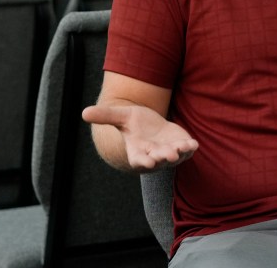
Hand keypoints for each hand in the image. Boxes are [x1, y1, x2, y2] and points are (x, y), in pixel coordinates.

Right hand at [82, 103, 198, 171]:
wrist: (152, 125)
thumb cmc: (134, 123)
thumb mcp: (121, 116)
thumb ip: (105, 116)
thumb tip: (83, 112)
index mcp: (137, 151)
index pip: (139, 160)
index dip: (143, 162)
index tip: (148, 162)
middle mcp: (154, 155)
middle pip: (159, 159)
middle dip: (164, 157)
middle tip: (169, 155)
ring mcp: (169, 152)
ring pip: (175, 156)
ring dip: (179, 153)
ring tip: (183, 147)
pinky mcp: (181, 147)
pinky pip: (187, 150)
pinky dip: (190, 148)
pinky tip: (193, 143)